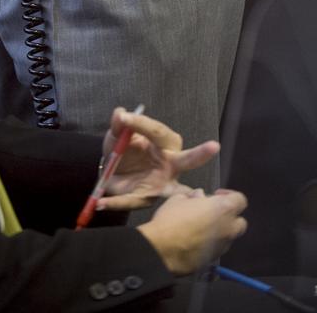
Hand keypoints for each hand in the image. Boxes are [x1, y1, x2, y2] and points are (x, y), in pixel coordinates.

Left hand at [96, 109, 219, 211]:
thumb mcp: (117, 134)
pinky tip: (101, 202)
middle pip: (186, 160)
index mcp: (164, 141)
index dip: (140, 123)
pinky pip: (135, 202)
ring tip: (197, 195)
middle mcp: (170, 163)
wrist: (111, 169)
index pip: (157, 131)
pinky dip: (117, 202)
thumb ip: (119, 125)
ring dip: (184, 194)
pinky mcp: (147, 198)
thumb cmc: (123, 147)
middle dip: (200, 154)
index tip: (124, 117)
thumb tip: (120, 113)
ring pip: (176, 191)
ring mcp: (162, 183)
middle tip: (214, 146)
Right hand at [138, 189, 247, 274]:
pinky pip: (218, 248)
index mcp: (222, 209)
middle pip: (240, 222)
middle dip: (230, 216)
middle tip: (212, 212)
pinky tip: (196, 240)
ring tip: (202, 227)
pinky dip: (212, 242)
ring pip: (229, 236)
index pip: (240, 200)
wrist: (162, 250)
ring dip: (220, 230)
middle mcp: (227, 229)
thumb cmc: (171, 220)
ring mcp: (222, 246)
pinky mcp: (214, 259)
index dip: (230, 195)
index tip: (215, 195)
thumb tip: (199, 197)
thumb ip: (194, 197)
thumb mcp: (179, 198)